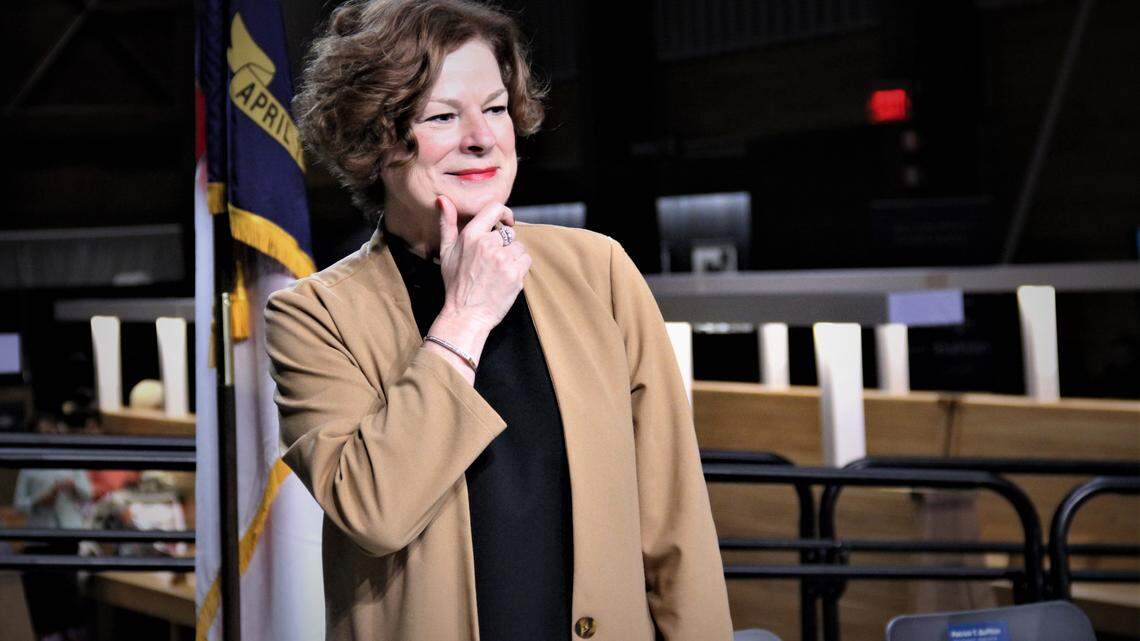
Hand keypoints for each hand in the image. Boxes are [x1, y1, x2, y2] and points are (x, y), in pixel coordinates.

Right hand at [435, 194, 530, 331]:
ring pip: (519, 247)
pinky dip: (520, 268)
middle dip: (504, 245)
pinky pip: (526, 260)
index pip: (495, 208)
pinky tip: (506, 278)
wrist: (465, 315)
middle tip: (492, 263)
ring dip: (513, 258)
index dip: (504, 213)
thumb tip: (443, 198)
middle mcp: (487, 244)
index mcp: (470, 235)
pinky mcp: (514, 273)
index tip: (506, 222)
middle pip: (509, 233)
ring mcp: (502, 259)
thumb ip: (447, 223)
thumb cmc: (455, 284)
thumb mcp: (446, 252)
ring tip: (498, 272)